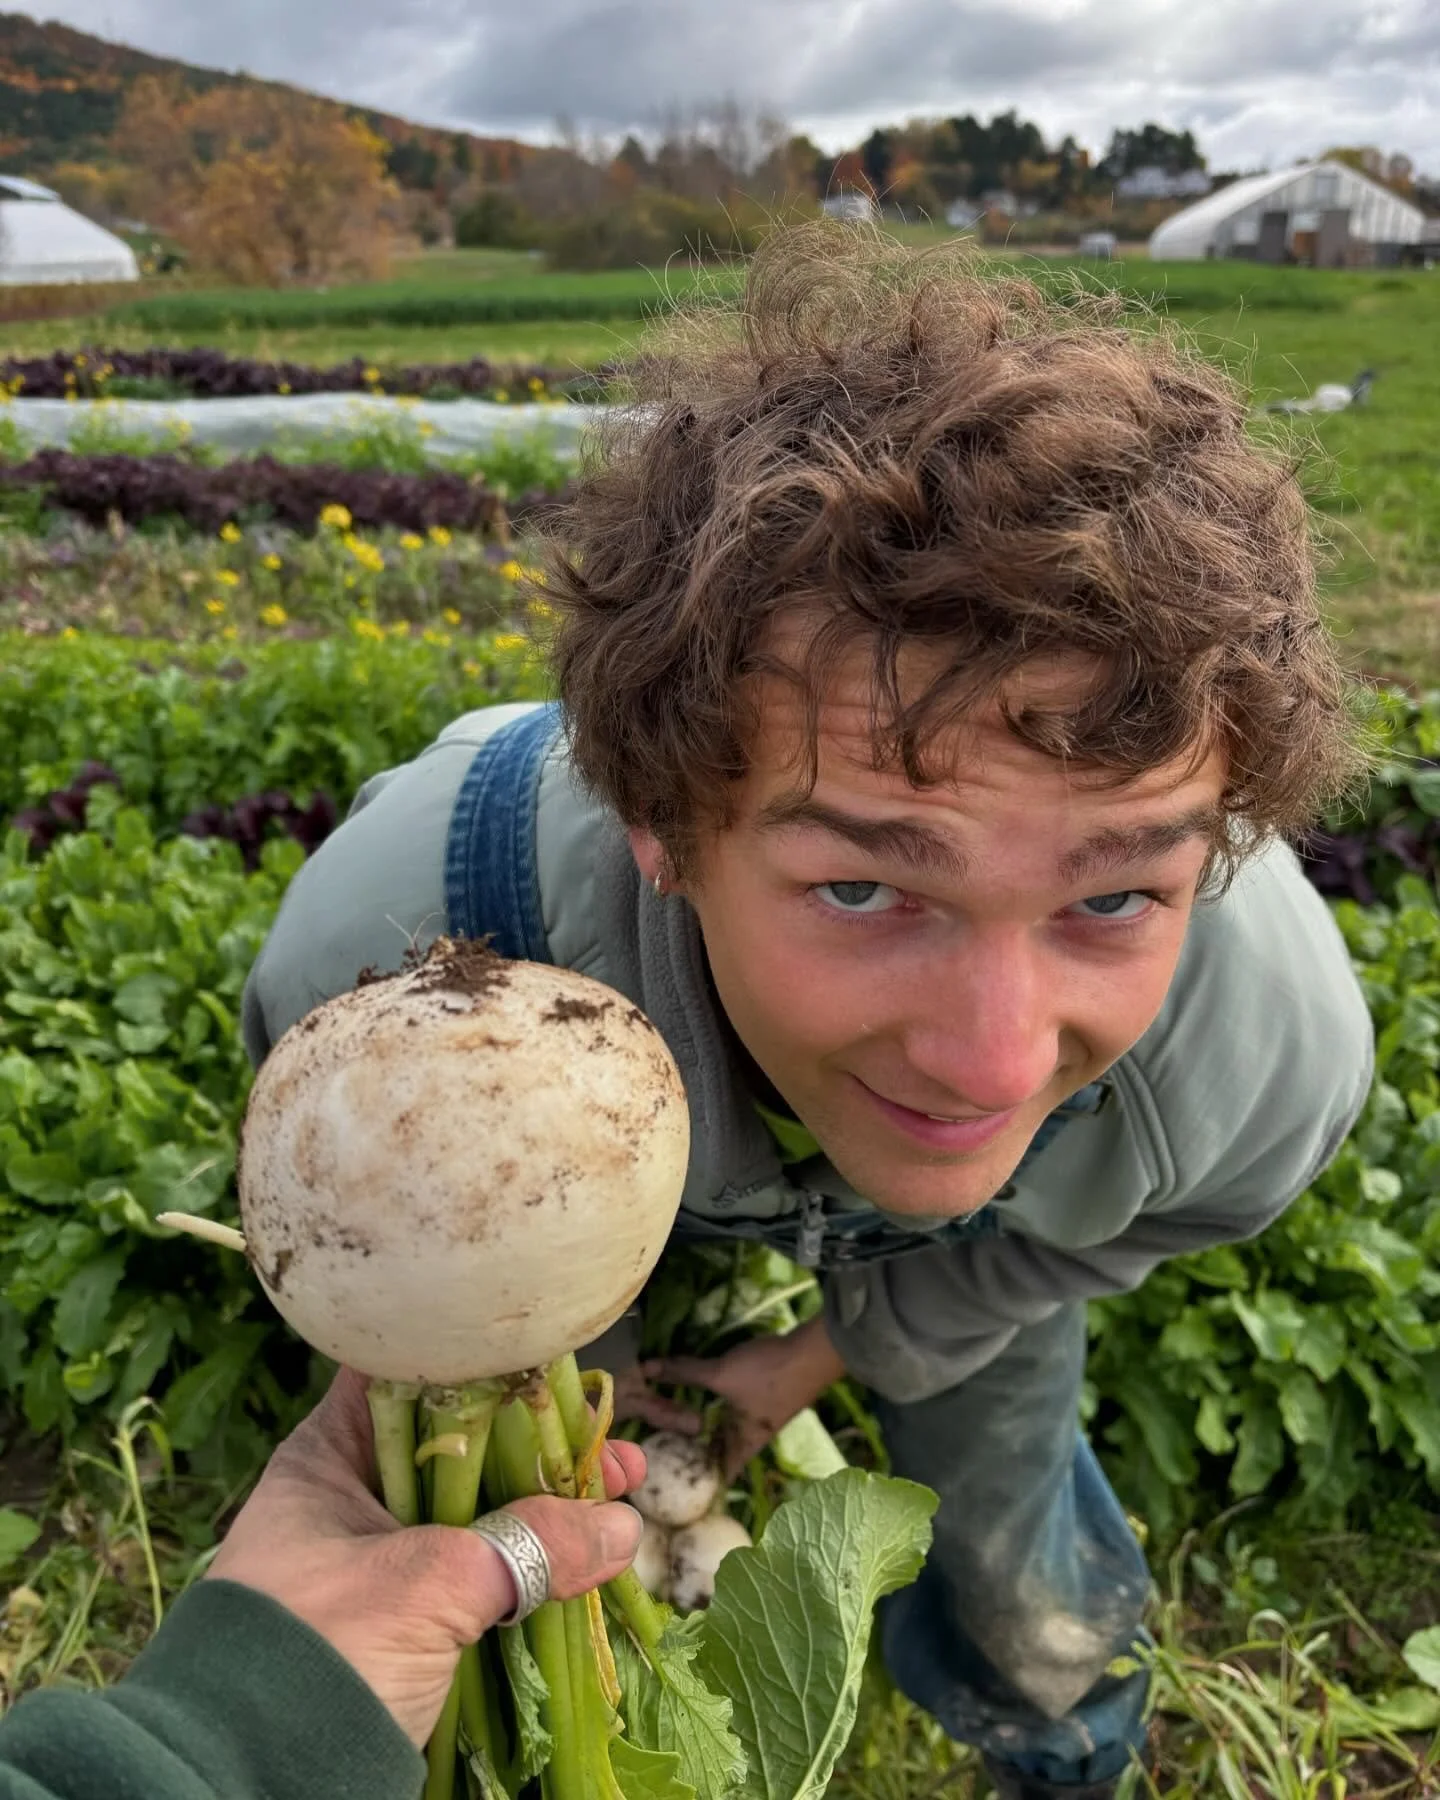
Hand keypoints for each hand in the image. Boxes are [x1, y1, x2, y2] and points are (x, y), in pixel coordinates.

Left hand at [207, 1366, 644, 1748]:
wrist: (251, 1790)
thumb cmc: (319, 1656)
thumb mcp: (427, 1585)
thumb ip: (527, 1546)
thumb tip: (619, 1526)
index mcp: (328, 1461)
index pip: (410, 1376)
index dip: (486, 1368)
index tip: (559, 1372)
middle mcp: (353, 1503)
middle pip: (464, 1450)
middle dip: (543, 1449)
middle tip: (613, 1456)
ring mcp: (381, 1567)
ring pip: (480, 1519)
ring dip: (549, 1512)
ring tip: (621, 1498)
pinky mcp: (407, 1626)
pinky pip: (483, 1579)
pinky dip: (534, 1569)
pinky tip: (588, 1560)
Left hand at [615, 1316, 845, 1478]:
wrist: (813, 1352)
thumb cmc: (769, 1373)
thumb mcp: (722, 1373)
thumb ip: (684, 1373)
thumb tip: (645, 1370)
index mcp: (744, 1442)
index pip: (719, 1476)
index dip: (698, 1485)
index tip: (668, 1488)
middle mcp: (752, 1434)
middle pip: (721, 1453)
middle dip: (696, 1456)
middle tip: (662, 1456)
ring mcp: (758, 1416)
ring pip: (727, 1432)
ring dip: (706, 1432)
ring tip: (674, 1431)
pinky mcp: (762, 1396)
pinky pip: (732, 1412)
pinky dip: (716, 1411)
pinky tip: (702, 1400)